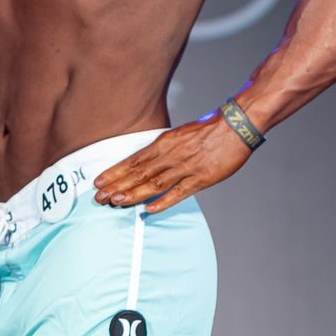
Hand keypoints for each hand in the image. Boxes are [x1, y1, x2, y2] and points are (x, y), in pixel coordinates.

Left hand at [93, 111, 252, 214]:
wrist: (236, 125)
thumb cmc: (209, 128)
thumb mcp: (180, 134)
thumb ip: (164, 148)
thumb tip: (146, 161)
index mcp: (165, 142)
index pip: (134, 160)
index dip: (115, 172)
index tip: (99, 182)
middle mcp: (172, 155)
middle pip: (139, 173)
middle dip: (117, 185)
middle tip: (99, 197)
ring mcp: (186, 167)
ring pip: (154, 183)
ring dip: (133, 194)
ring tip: (116, 203)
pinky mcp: (201, 178)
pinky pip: (179, 192)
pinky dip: (163, 201)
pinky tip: (149, 209)